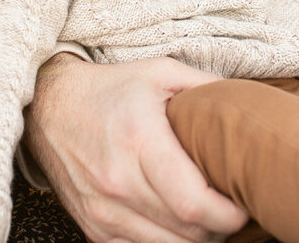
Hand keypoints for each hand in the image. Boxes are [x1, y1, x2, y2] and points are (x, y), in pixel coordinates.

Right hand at [23, 54, 248, 241]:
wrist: (50, 107)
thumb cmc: (111, 89)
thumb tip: (249, 105)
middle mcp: (117, 183)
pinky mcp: (93, 227)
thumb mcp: (160, 73)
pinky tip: (175, 222)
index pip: (194, 205)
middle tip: (231, 208)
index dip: (229, 215)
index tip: (243, 204)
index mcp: (140, 143)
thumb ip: (207, 87)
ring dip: (195, 240)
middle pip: (187, 233)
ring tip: (207, 216)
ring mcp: (102, 211)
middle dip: (219, 228)